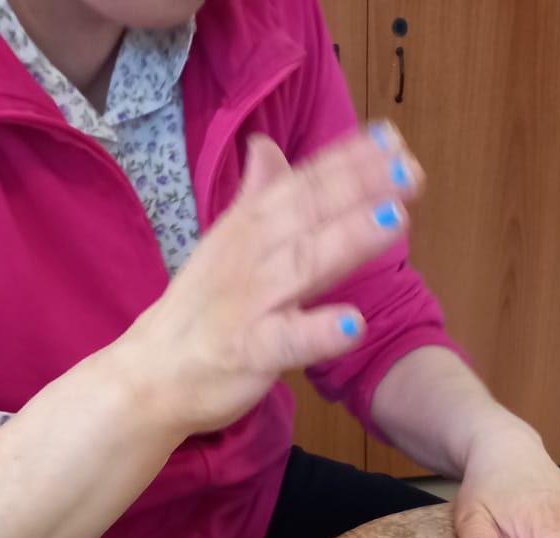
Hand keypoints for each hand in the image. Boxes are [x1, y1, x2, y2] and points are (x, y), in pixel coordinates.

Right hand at [123, 123, 422, 436]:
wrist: (150, 376)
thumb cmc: (199, 311)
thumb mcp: (225, 244)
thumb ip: (256, 198)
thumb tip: (267, 147)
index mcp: (248, 226)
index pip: (303, 184)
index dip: (348, 160)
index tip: (394, 139)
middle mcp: (249, 255)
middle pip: (308, 213)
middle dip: (360, 188)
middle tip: (409, 168)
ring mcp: (248, 304)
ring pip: (303, 265)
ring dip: (348, 241)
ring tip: (394, 220)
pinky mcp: (247, 352)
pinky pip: (285, 341)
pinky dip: (318, 333)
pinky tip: (353, 325)